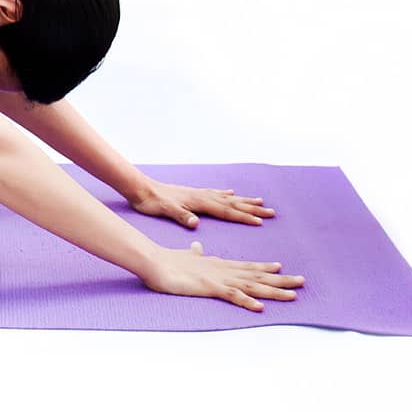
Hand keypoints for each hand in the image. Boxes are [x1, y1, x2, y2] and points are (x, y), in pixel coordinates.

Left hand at [127, 179, 275, 228]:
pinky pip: (216, 194)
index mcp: (199, 202)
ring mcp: (198, 193)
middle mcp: (202, 196)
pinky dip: (226, 195)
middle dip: (252, 208)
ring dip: (244, 201)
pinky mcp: (192, 193)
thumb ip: (181, 216)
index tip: (261, 221)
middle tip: (271, 212)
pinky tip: (231, 193)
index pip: (226, 211)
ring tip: (259, 201)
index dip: (244, 217)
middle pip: (233, 203)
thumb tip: (195, 223)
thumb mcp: (166, 211)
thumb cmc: (152, 202)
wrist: (140, 188)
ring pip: (227, 198)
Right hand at [142, 241, 305, 311]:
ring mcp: (218, 278)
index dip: (265, 268)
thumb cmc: (168, 261)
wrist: (154, 261)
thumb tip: (198, 247)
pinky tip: (260, 307)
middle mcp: (224, 270)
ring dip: (274, 290)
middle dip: (281, 280)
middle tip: (302, 281)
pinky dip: (247, 301)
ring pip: (252, 285)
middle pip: (257, 275)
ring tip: (293, 294)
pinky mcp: (210, 287)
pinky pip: (232, 296)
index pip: (247, 266)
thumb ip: (195, 253)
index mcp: (218, 264)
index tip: (281, 268)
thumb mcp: (187, 256)